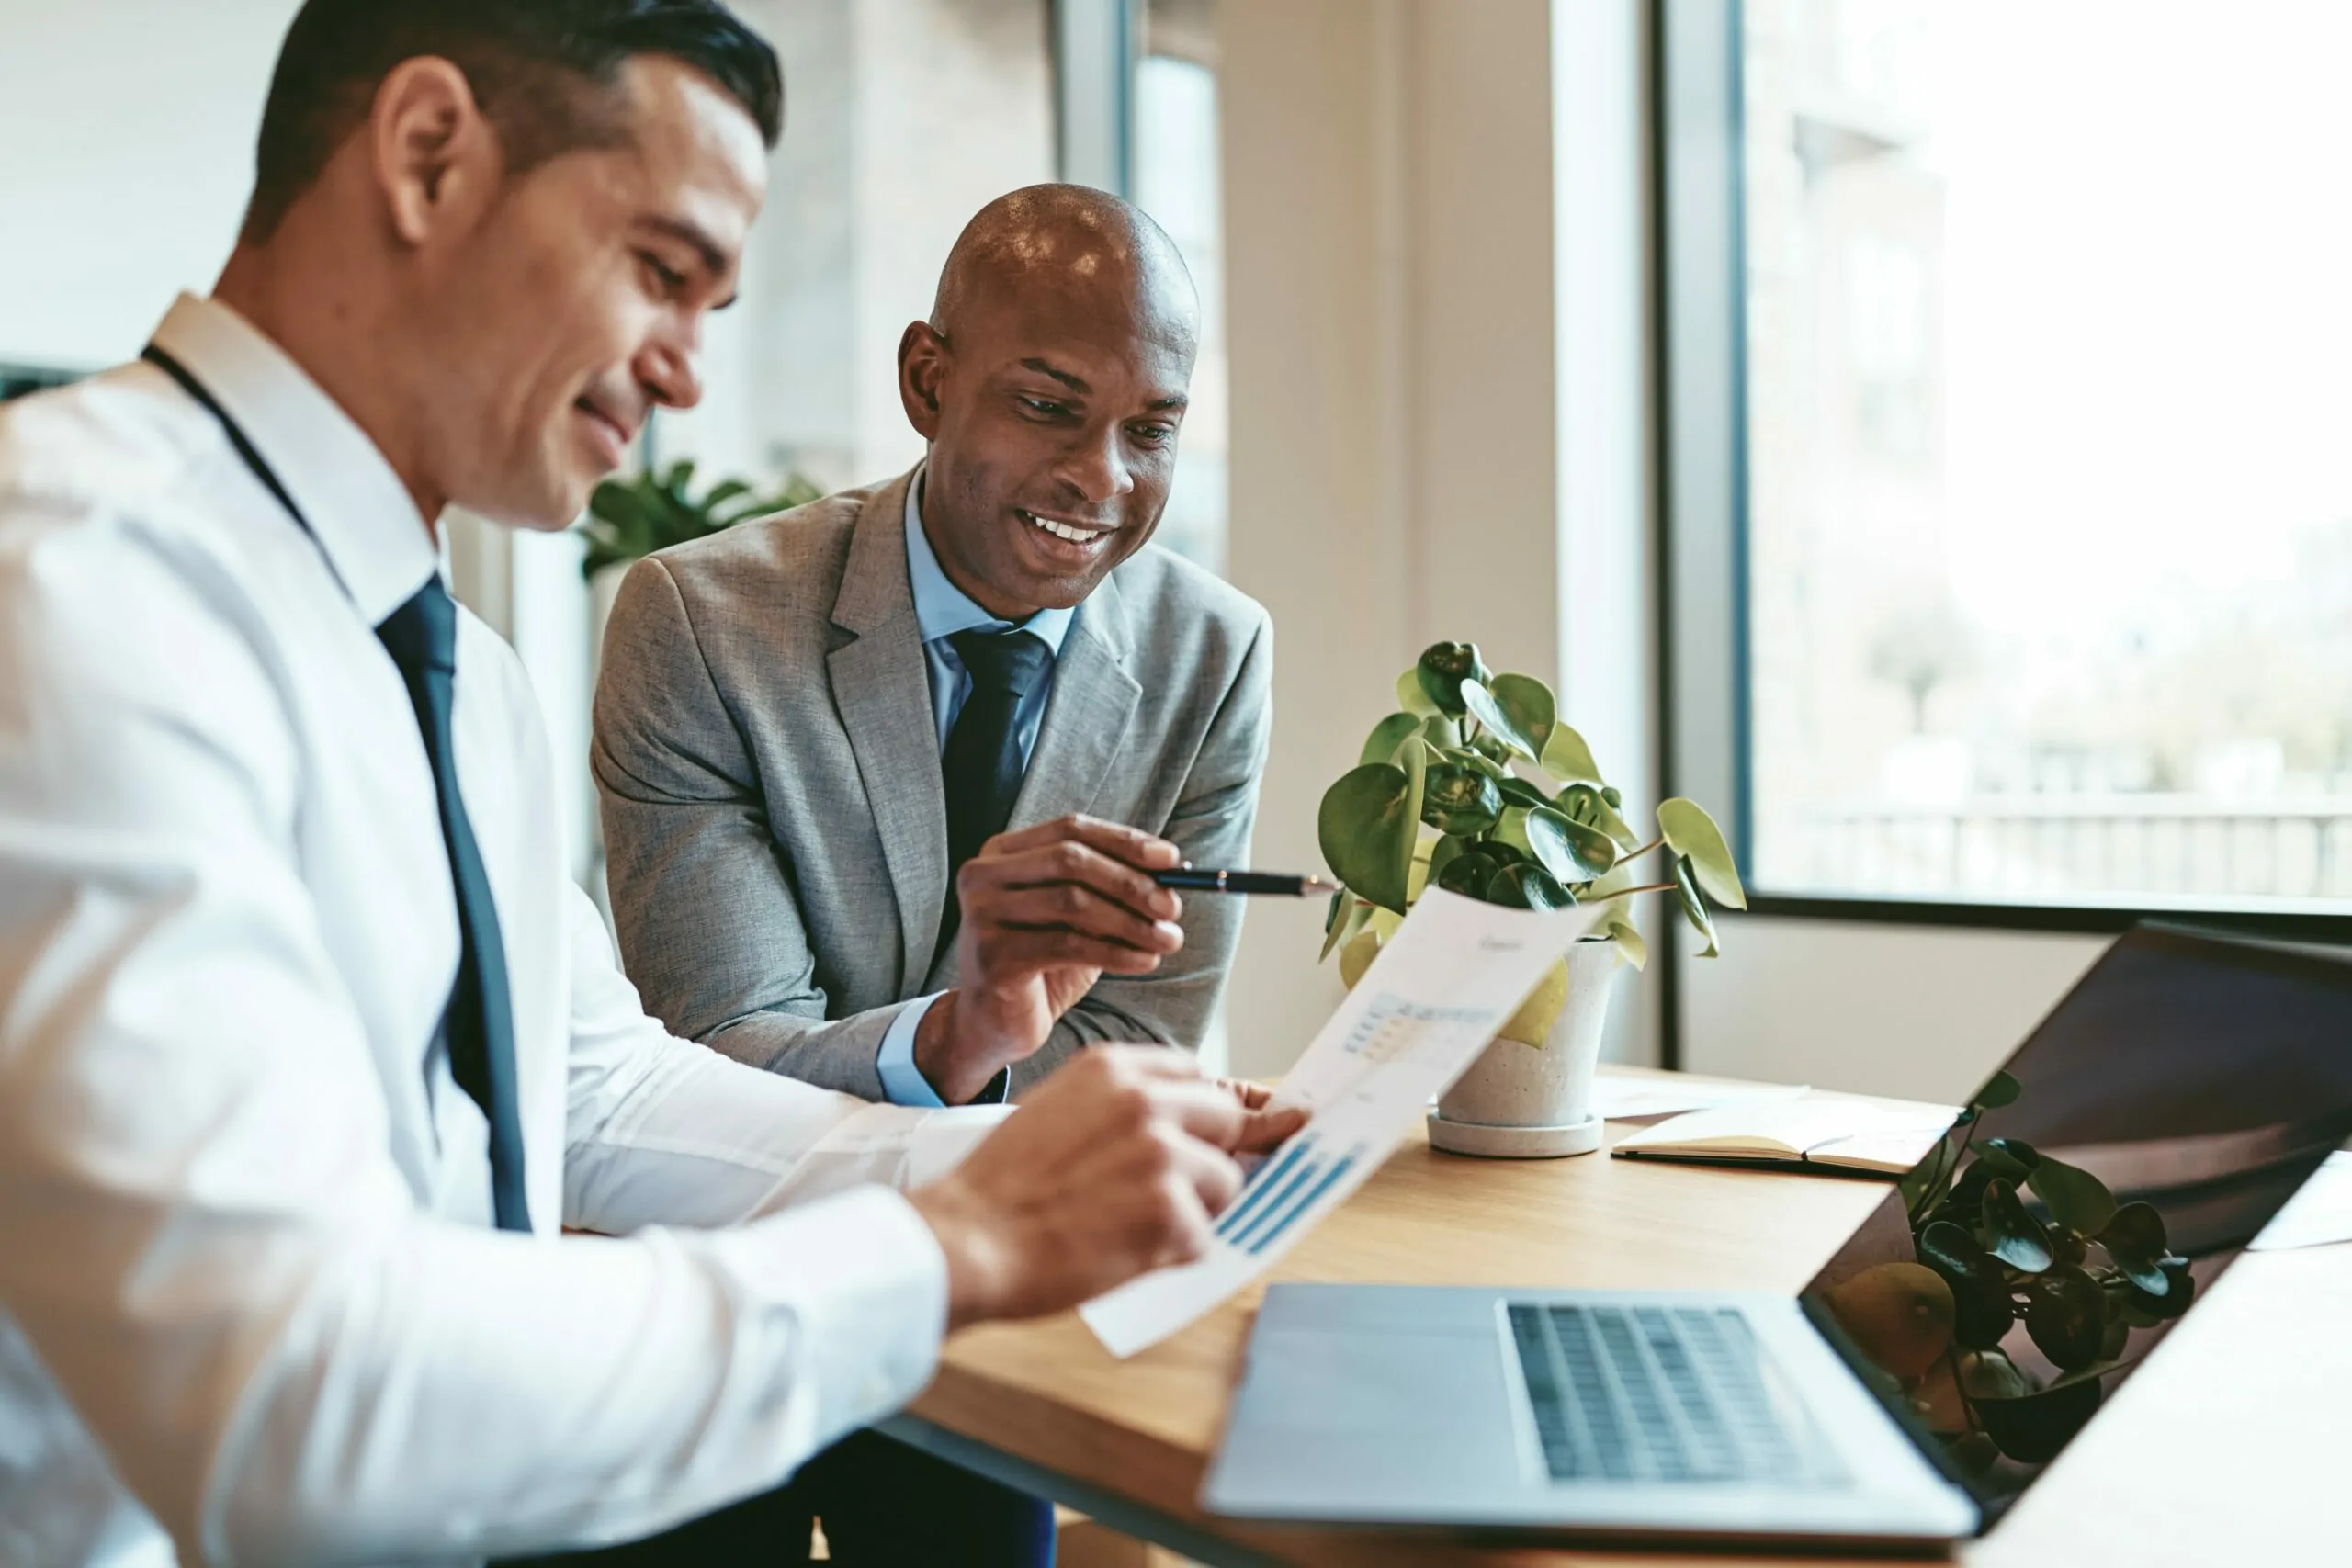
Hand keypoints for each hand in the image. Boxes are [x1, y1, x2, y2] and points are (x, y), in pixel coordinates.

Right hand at [906, 1046, 1309, 1327]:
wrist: (969, 1239)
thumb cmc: (1003, 1187)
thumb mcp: (1058, 1111)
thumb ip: (1121, 1108)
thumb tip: (1188, 1126)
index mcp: (1113, 1068)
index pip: (1197, 1076)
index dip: (1207, 1111)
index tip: (1225, 1131)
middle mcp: (1145, 1101)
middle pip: (1227, 1121)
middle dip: (1209, 1159)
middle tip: (1169, 1194)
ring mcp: (1162, 1154)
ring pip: (1224, 1184)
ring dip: (1191, 1214)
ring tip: (1127, 1229)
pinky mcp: (1170, 1211)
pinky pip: (1202, 1237)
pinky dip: (1170, 1255)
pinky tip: (1121, 1255)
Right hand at [914, 816, 1185, 1103]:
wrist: (993, 1022)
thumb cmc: (1040, 963)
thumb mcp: (1076, 918)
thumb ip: (1109, 890)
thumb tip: (1171, 874)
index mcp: (1003, 853)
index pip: (1071, 829)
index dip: (1124, 841)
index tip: (1172, 859)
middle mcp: (983, 875)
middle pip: (1070, 860)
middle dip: (1130, 882)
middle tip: (1173, 907)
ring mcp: (982, 914)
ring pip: (1072, 902)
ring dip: (1131, 921)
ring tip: (1167, 940)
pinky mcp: (993, 956)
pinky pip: (1067, 945)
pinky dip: (1115, 952)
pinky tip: (1145, 961)